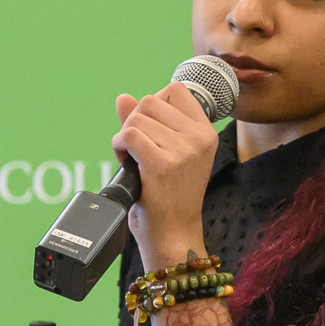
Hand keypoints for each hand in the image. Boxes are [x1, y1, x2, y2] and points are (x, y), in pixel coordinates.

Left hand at [111, 81, 219, 270]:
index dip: (155, 104)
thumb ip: (146, 123)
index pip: (176, 90)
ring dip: (125, 137)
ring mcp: (181, 151)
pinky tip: (124, 161)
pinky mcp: (160, 164)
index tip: (152, 129)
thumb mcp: (167, 154)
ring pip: (136, 118)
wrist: (173, 234)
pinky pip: (129, 135)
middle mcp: (198, 139)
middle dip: (135, 121)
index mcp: (206, 133)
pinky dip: (118, 145)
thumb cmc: (169, 197)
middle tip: (137, 149)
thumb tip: (122, 98)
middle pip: (151, 101)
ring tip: (133, 160)